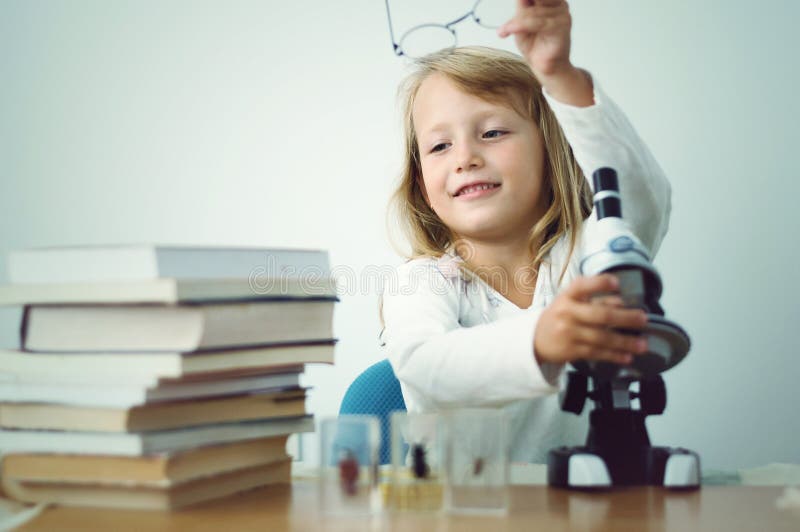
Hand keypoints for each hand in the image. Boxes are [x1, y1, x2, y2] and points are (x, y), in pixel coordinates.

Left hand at [498, 0, 572, 78]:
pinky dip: (520, 26)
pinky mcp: (561, 27)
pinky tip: (508, 31)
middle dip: (520, 10)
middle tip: (509, 22)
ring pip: (532, 12)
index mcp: (552, 1)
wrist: (544, 67)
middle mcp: (560, 5)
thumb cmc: (535, 45)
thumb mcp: (522, 21)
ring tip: (505, 31)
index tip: (517, 8)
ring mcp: (562, 15)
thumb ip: (522, 6)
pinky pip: (537, 22)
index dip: (523, 1)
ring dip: (515, 22)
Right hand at [534, 274, 649, 364]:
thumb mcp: (573, 303)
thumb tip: (622, 302)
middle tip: (644, 319)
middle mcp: (566, 313)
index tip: (617, 283)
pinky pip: (596, 353)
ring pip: (602, 338)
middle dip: (625, 318)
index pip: (582, 286)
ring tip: (643, 345)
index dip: (599, 283)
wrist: (535, 339)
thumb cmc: (560, 316)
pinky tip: (626, 357)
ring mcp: (568, 333)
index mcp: (567, 296)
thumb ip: (596, 301)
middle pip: (600, 315)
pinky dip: (613, 356)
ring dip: (625, 342)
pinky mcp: (570, 351)